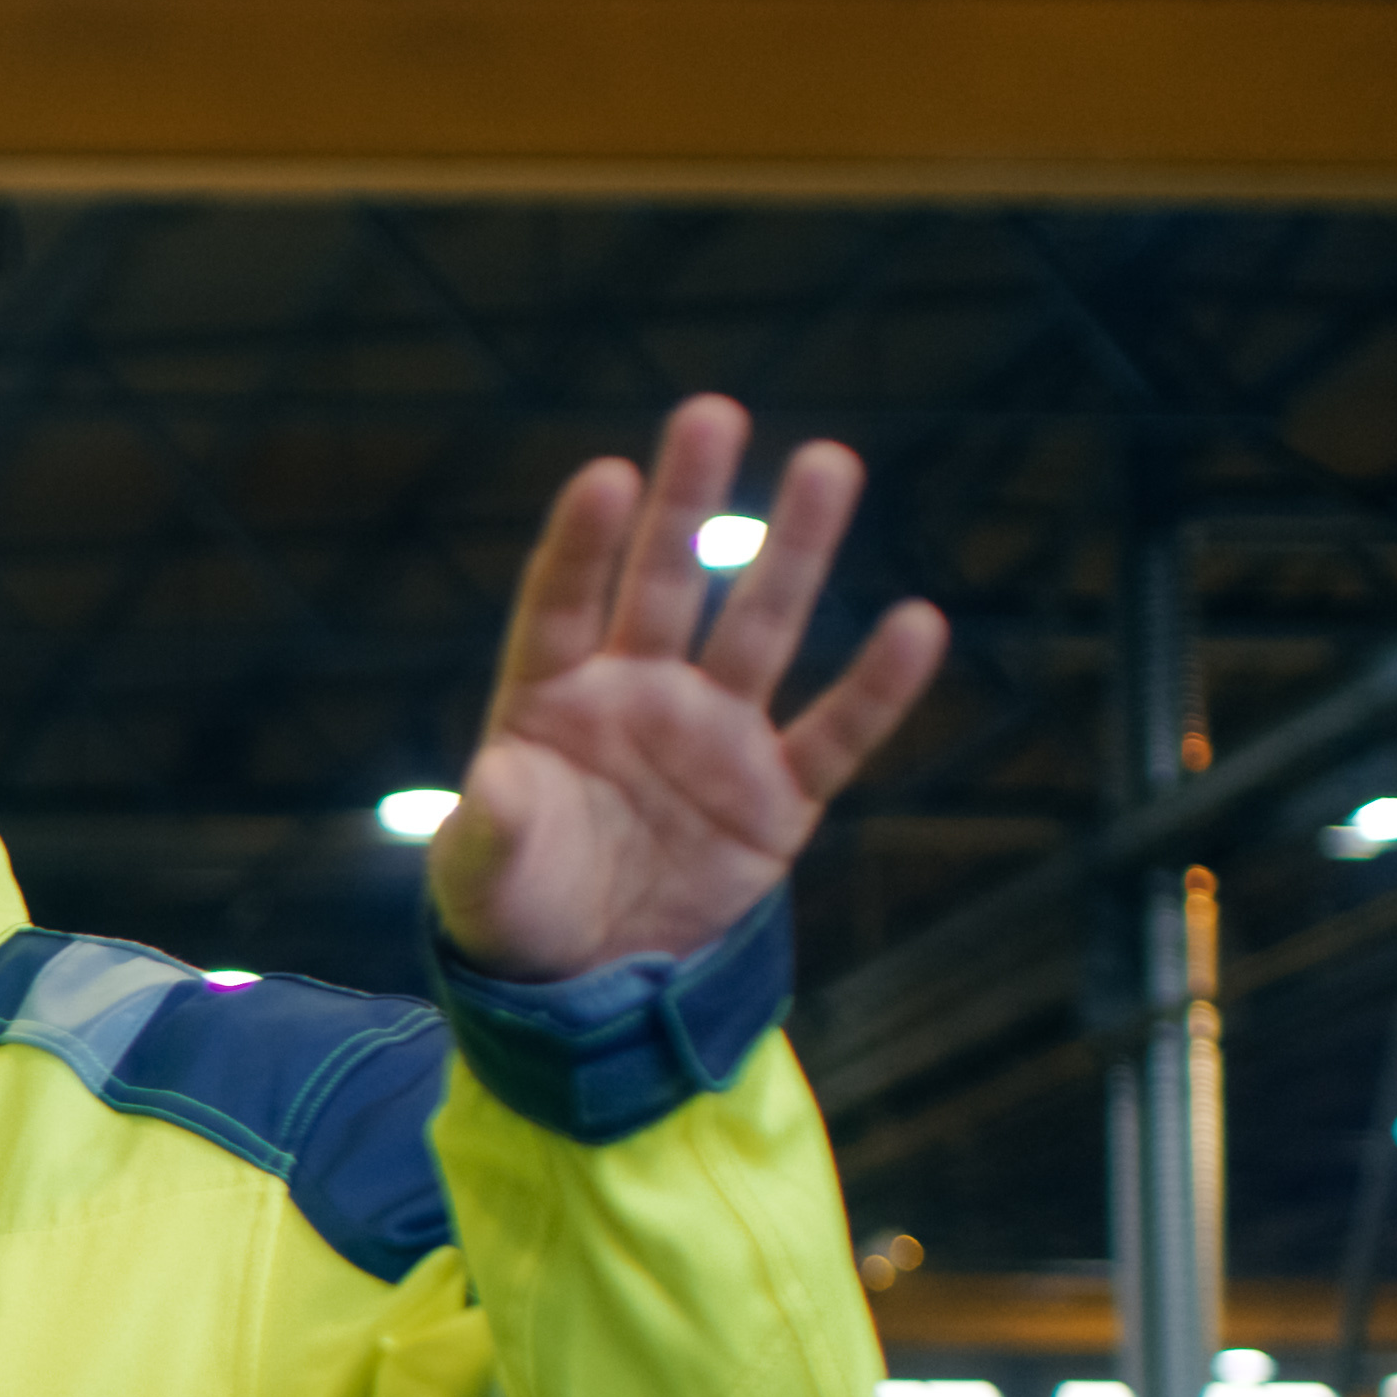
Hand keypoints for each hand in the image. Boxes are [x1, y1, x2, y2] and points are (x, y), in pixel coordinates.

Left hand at [432, 394, 949, 982]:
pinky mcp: (776, 797)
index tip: (608, 476)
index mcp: (550, 701)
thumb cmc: (517, 909)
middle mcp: (637, 696)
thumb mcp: (481, 878)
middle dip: (687, 504)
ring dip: (793, 551)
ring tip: (828, 462)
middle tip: (711, 413)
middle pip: (664, 585)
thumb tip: (492, 781)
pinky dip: (876, 687)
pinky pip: (835, 733)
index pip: (562, 605)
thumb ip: (489, 827)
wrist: (590, 983)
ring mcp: (712, 738)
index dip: (584, 544)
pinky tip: (915, 623)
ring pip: (759, 629)